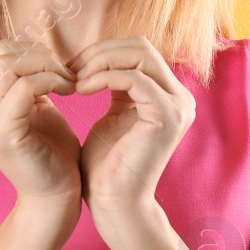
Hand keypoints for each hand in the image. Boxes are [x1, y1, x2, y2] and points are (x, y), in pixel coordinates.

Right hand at [0, 40, 82, 213]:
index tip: (60, 69)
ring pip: (12, 65)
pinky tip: (70, 92)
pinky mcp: (0, 131)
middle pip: (3, 54)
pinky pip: (26, 86)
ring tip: (70, 83)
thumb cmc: (49, 151)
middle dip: (42, 57)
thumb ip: (26, 78)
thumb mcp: (34, 106)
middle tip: (68, 74)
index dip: (34, 52)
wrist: (54, 196)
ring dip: (49, 67)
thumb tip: (33, 46)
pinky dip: (53, 81)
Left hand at [69, 37, 196, 235]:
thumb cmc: (107, 166)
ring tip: (75, 79)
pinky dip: (104, 77)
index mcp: (167, 94)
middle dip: (101, 51)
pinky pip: (135, 78)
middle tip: (70, 68)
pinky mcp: (167, 115)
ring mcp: (178, 105)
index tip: (71, 65)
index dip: (103, 50)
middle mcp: (179, 97)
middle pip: (141, 46)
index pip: (138, 49)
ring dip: (101, 62)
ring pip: (140, 55)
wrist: (115, 203)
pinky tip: (82, 90)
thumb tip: (98, 56)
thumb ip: (113, 85)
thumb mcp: (112, 114)